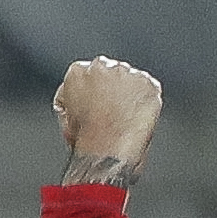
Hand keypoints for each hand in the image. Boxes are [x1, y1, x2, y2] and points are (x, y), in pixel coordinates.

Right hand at [54, 56, 161, 181]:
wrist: (109, 150)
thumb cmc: (86, 139)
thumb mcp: (66, 117)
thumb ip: (75, 99)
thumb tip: (83, 100)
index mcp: (77, 72)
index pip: (80, 76)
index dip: (84, 94)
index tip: (87, 106)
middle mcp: (104, 66)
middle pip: (107, 74)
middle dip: (108, 89)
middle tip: (106, 112)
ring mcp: (130, 74)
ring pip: (129, 80)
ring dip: (126, 94)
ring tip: (120, 119)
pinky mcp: (150, 84)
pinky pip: (147, 89)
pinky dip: (143, 101)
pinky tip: (134, 118)